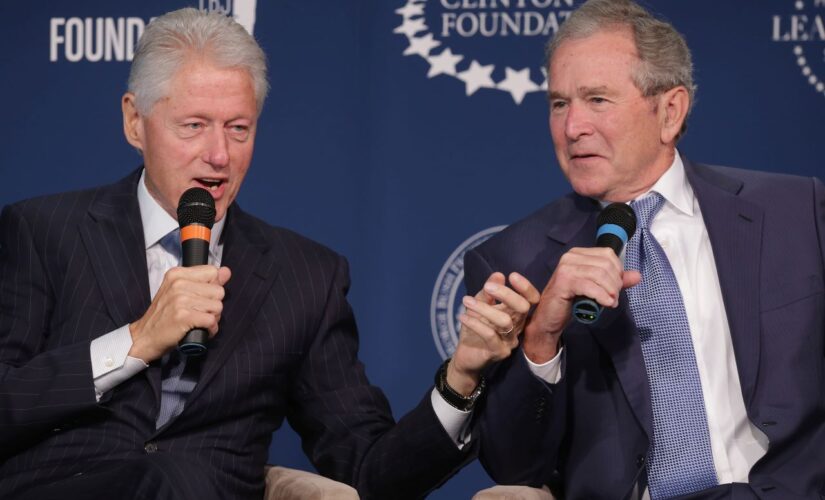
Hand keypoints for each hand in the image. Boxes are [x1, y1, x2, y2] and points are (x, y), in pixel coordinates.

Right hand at [128, 265, 231, 362]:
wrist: (144, 336)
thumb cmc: (164, 315)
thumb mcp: (179, 291)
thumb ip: (203, 281)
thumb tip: (226, 271)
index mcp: (177, 274)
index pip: (213, 272)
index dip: (212, 287)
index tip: (200, 297)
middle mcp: (179, 284)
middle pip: (219, 291)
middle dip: (213, 305)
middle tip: (198, 313)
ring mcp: (181, 300)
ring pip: (218, 307)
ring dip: (213, 318)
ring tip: (198, 321)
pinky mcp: (184, 316)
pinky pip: (212, 321)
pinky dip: (210, 329)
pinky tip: (201, 330)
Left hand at [447, 272, 539, 395]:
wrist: (465, 356)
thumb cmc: (475, 328)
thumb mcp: (479, 306)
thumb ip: (488, 293)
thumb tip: (498, 275)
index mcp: (516, 314)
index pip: (532, 300)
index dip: (526, 288)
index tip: (512, 276)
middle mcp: (518, 327)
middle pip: (523, 308)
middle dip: (506, 294)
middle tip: (488, 287)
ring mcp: (510, 341)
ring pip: (505, 321)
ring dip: (484, 308)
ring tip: (466, 301)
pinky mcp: (499, 352)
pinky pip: (490, 335)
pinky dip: (475, 323)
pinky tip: (462, 316)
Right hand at [523, 247, 639, 362]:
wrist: (548, 319)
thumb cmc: (570, 302)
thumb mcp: (596, 289)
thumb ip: (615, 282)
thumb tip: (637, 275)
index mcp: (578, 254)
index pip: (608, 254)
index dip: (617, 271)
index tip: (615, 288)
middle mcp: (570, 257)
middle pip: (605, 264)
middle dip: (615, 283)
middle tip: (614, 298)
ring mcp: (566, 268)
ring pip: (600, 274)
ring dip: (610, 291)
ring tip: (611, 303)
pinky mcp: (563, 282)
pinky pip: (590, 286)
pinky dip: (602, 296)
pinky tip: (606, 304)